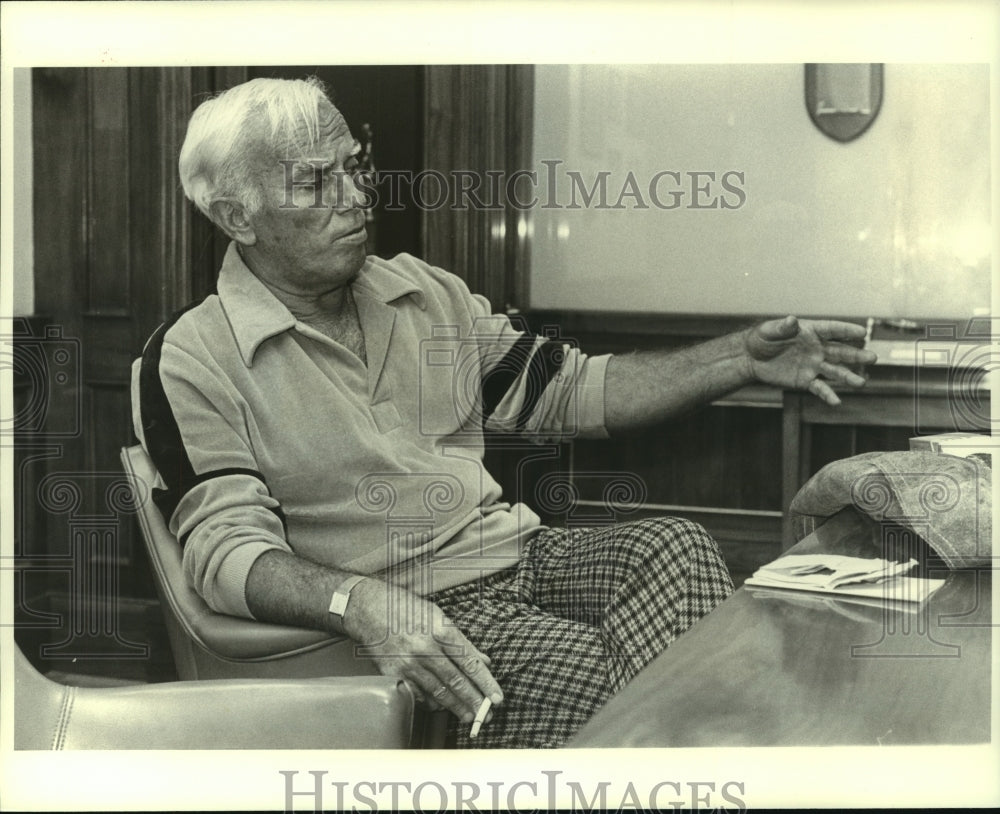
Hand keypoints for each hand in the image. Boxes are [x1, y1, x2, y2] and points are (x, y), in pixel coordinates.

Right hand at [342, 579, 502, 722]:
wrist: (372, 610)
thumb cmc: (409, 610)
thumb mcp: (440, 618)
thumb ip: (463, 642)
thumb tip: (484, 661)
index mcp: (441, 631)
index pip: (470, 663)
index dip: (486, 683)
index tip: (497, 698)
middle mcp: (426, 649)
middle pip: (456, 681)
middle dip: (475, 701)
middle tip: (487, 715)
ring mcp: (408, 663)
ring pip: (438, 692)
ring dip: (456, 707)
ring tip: (469, 715)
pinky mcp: (394, 674)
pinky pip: (418, 695)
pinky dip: (432, 703)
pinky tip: (442, 707)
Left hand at [744, 316, 877, 404]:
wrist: (750, 359)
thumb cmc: (761, 339)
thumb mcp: (769, 331)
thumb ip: (782, 328)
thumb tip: (791, 320)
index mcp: (811, 332)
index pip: (832, 330)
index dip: (846, 331)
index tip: (862, 333)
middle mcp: (817, 348)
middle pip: (840, 351)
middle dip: (856, 355)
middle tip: (873, 358)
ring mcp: (813, 365)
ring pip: (835, 371)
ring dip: (848, 377)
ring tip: (861, 383)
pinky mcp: (805, 380)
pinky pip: (819, 387)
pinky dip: (828, 394)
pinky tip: (836, 401)